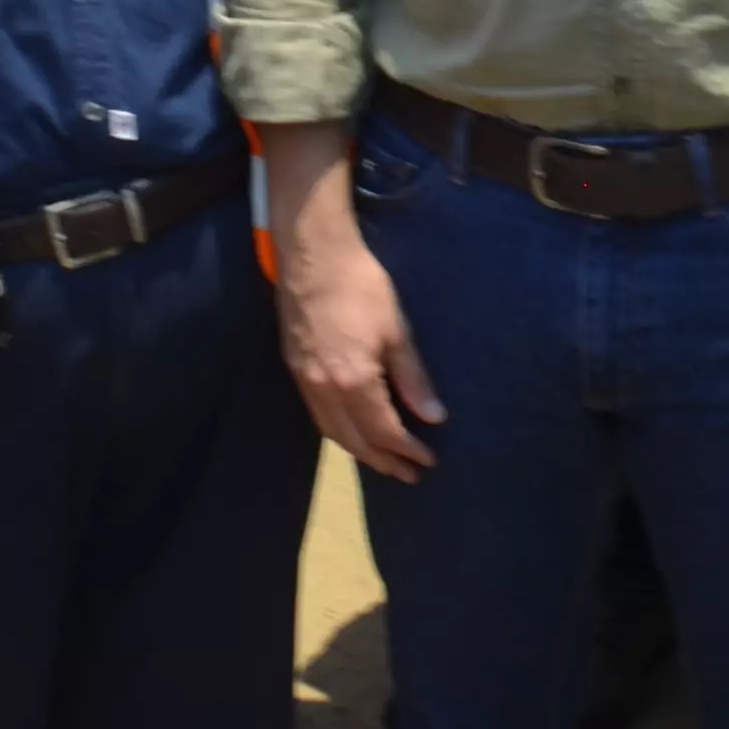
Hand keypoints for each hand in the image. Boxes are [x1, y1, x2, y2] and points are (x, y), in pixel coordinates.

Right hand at [277, 214, 442, 481]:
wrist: (312, 253)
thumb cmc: (361, 286)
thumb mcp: (397, 330)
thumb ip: (413, 379)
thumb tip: (433, 418)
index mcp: (353, 382)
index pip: (384, 431)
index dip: (407, 450)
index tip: (428, 460)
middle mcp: (323, 389)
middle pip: (354, 440)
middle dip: (383, 461)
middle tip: (409, 474)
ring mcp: (304, 380)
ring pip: (331, 431)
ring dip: (359, 450)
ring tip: (383, 460)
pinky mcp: (294, 367)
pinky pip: (317, 414)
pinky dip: (338, 430)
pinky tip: (352, 429)